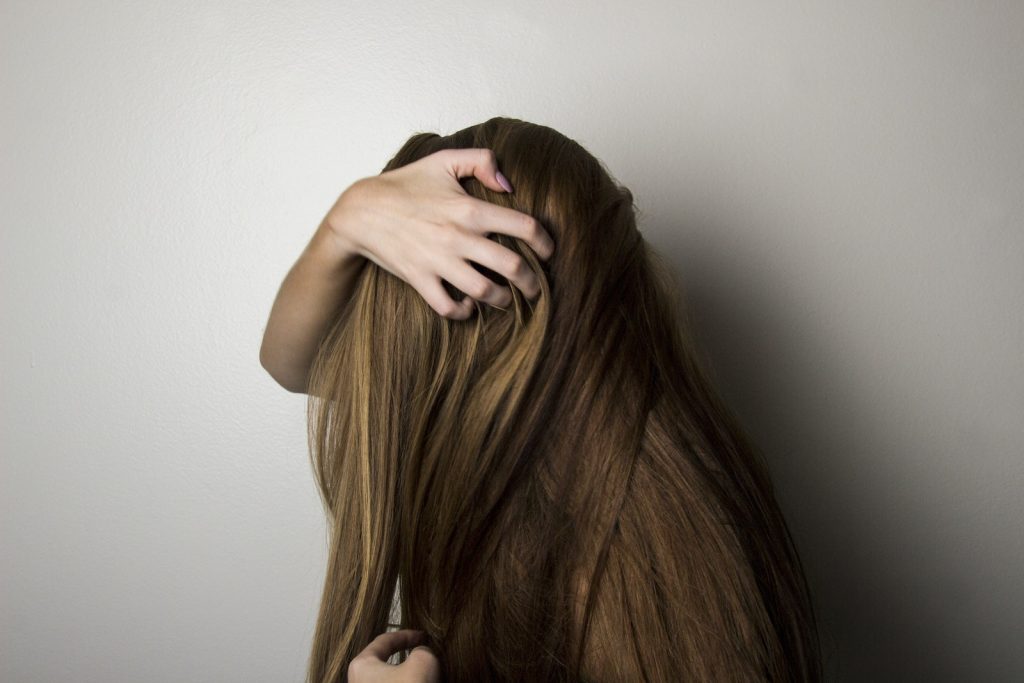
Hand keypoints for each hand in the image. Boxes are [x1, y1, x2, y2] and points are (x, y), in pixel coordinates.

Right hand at [323, 148, 555, 318]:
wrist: (361, 210)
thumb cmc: (405, 184)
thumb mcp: (443, 160)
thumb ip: (481, 161)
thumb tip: (509, 185)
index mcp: (470, 208)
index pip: (525, 226)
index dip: (546, 242)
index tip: (549, 252)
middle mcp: (458, 237)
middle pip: (513, 267)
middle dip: (533, 282)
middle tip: (536, 288)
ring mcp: (438, 261)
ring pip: (486, 292)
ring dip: (503, 300)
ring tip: (507, 299)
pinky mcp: (420, 280)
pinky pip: (449, 307)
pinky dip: (465, 311)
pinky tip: (469, 304)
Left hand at [347, 629, 440, 682]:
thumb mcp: (423, 661)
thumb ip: (422, 650)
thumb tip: (421, 654)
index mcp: (361, 665)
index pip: (385, 640)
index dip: (407, 635)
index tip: (423, 636)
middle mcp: (358, 680)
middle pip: (387, 661)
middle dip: (407, 657)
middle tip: (425, 653)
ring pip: (392, 679)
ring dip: (409, 675)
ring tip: (426, 674)